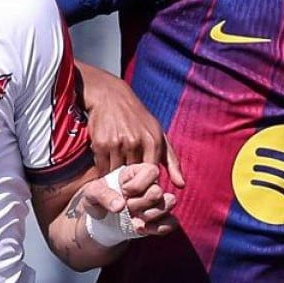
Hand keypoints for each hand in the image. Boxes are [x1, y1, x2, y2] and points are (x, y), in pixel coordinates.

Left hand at [78, 162, 178, 240]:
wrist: (100, 220)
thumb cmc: (96, 200)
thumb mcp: (92, 194)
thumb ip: (103, 195)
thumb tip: (120, 206)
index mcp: (136, 172)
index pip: (151, 170)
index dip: (137, 185)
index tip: (123, 191)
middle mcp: (150, 184)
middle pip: (158, 191)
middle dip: (140, 203)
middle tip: (127, 207)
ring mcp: (158, 201)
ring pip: (168, 203)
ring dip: (149, 215)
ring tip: (133, 219)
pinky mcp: (161, 218)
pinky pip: (172, 223)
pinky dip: (158, 228)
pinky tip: (141, 229)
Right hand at [79, 62, 183, 187]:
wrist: (111, 97)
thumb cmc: (138, 119)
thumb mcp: (158, 134)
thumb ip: (172, 161)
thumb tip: (182, 185)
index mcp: (154, 141)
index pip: (152, 176)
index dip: (147, 184)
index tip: (142, 185)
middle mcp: (137, 142)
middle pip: (134, 178)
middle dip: (130, 183)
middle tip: (127, 184)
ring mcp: (118, 143)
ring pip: (117, 175)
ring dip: (115, 178)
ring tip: (115, 175)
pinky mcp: (101, 144)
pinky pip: (102, 168)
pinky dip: (103, 170)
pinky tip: (107, 165)